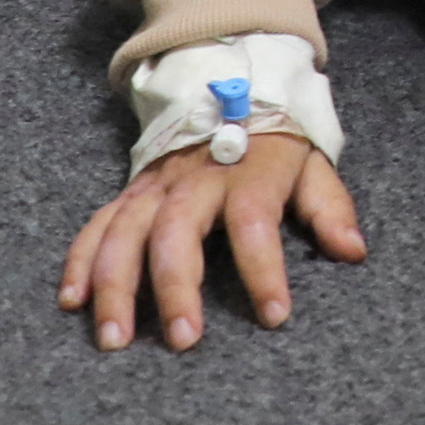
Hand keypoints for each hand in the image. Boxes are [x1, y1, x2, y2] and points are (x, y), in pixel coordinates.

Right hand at [61, 132, 365, 351]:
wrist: (230, 84)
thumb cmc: (276, 140)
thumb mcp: (313, 163)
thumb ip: (329, 208)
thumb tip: (353, 251)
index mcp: (249, 172)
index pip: (255, 221)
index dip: (264, 268)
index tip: (274, 315)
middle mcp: (195, 179)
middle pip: (178, 231)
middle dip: (175, 287)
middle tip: (182, 340)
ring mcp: (156, 185)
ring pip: (125, 233)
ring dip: (114, 285)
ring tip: (114, 337)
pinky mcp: (130, 191)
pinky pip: (96, 225)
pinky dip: (79, 261)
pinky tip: (71, 301)